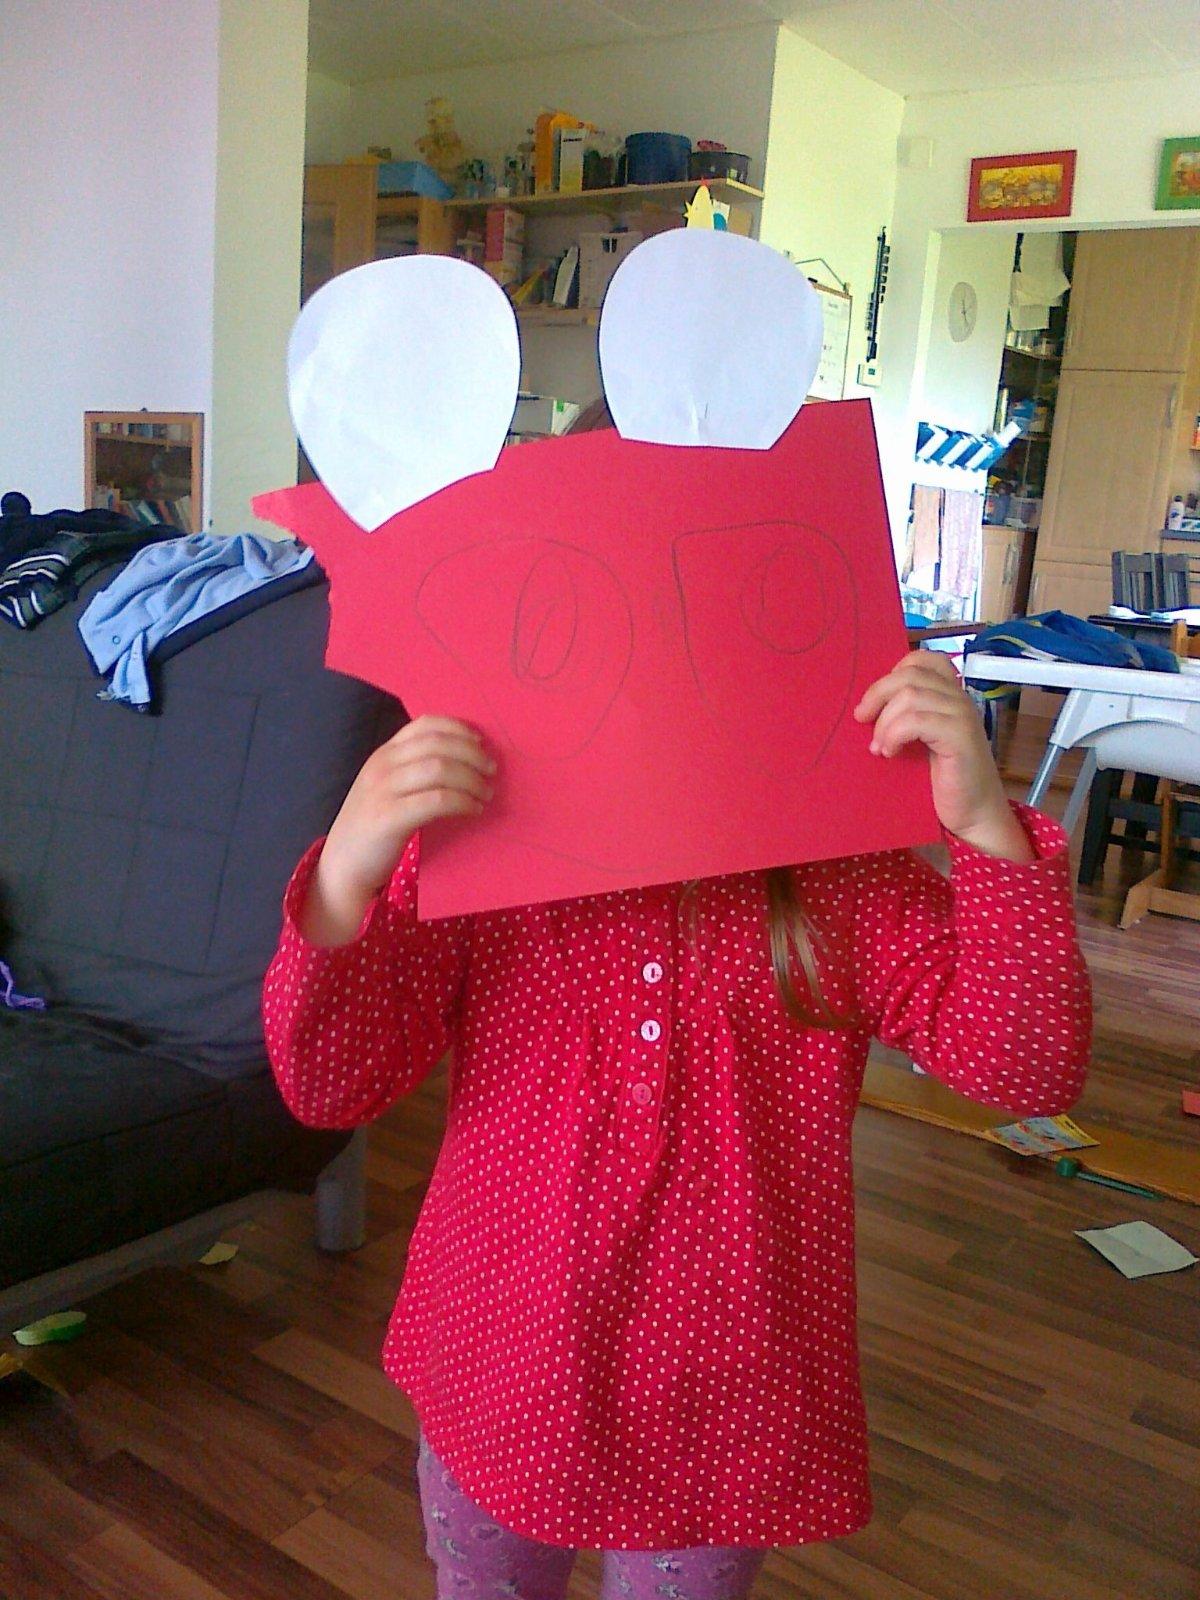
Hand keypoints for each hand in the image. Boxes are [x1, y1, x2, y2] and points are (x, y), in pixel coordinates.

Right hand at [300, 716, 495, 944]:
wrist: (343, 865)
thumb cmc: (374, 827)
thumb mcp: (388, 787)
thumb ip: (413, 769)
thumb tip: (463, 759)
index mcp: (384, 754)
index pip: (425, 725)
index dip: (458, 729)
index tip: (481, 742)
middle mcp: (382, 766)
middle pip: (438, 745)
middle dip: (472, 755)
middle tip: (492, 771)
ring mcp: (383, 790)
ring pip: (440, 769)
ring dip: (471, 779)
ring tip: (486, 793)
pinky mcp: (390, 818)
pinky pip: (437, 800)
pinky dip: (462, 802)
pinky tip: (474, 810)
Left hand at [853, 652, 1032, 861]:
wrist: (973, 815)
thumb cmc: (943, 782)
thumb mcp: (920, 741)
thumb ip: (906, 716)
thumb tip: (866, 706)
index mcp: (950, 695)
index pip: (922, 660)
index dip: (891, 674)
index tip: (872, 705)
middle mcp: (959, 699)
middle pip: (910, 673)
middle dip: (877, 694)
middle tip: (861, 720)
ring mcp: (962, 715)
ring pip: (910, 694)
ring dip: (884, 721)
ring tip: (879, 747)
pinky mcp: (961, 736)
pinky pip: (916, 720)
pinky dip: (894, 734)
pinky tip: (889, 752)